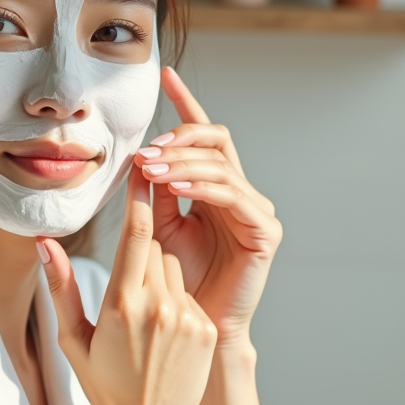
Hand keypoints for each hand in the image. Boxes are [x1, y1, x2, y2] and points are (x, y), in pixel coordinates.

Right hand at [38, 169, 217, 404]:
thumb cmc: (103, 386)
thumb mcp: (72, 339)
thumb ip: (61, 286)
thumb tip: (44, 243)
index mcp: (122, 303)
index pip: (137, 233)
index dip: (140, 196)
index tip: (142, 167)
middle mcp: (159, 305)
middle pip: (155, 248)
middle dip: (142, 254)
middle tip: (127, 292)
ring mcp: (187, 317)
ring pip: (175, 269)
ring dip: (160, 279)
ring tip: (145, 322)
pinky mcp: (206, 329)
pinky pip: (190, 294)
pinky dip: (177, 302)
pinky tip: (164, 336)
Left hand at [131, 67, 282, 347]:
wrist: (194, 330)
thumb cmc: (175, 283)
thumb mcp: (158, 229)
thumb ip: (155, 193)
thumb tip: (140, 157)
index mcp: (213, 188)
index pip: (202, 136)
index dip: (187, 103)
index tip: (166, 75)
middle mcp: (238, 193)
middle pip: (215, 140)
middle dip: (180, 138)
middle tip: (147, 150)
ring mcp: (255, 210)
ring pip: (220, 166)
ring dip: (182, 163)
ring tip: (150, 168)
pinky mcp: (265, 231)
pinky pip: (233, 196)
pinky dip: (202, 187)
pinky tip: (176, 187)